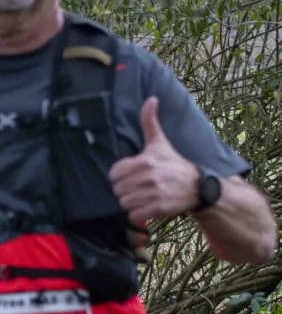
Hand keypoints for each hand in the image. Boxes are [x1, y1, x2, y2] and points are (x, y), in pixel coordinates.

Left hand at [109, 97, 199, 223]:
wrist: (199, 187)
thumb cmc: (174, 163)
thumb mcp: (160, 142)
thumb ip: (150, 122)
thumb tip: (151, 99)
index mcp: (144, 161)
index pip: (114, 174)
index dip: (120, 176)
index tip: (131, 176)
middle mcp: (148, 177)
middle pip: (117, 190)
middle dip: (125, 190)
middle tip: (137, 187)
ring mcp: (154, 194)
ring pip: (124, 203)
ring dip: (130, 202)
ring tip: (142, 196)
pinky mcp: (159, 209)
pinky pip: (134, 215)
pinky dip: (138, 213)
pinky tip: (147, 206)